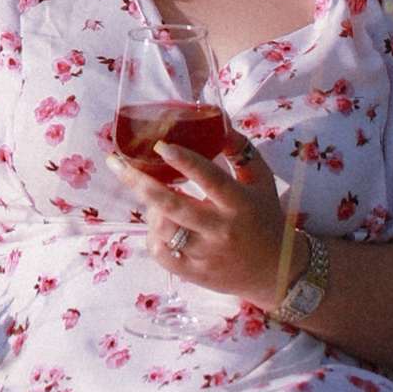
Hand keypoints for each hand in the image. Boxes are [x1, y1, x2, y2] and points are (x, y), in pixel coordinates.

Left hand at [113, 113, 294, 303]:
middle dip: (139, 182)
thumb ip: (238, 149)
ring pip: (162, 228)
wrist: (277, 272)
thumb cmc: (264, 216)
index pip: (210, 179)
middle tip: (115, 162)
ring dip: (150, 207)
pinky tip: (160, 224)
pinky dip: (153, 235)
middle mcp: (221, 229)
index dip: (185, 162)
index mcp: (239, 203)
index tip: (160, 145)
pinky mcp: (194, 273)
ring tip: (151, 194)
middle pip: (173, 206)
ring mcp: (206, 254)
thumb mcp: (260, 179)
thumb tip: (218, 117)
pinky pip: (161, 252)